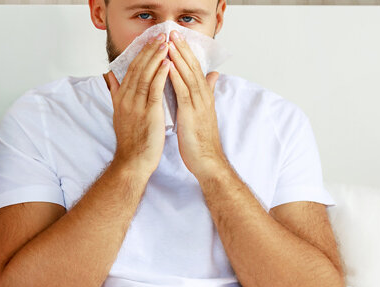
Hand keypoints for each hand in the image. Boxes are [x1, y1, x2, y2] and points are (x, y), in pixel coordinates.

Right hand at [103, 32, 172, 175]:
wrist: (132, 161)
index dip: (141, 53)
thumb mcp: (119, 113)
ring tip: (166, 43)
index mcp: (121, 98)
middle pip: (137, 68)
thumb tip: (110, 77)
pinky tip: (167, 63)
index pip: (130, 69)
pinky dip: (160, 74)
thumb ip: (115, 93)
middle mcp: (126, 99)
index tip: (150, 40)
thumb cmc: (131, 140)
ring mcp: (136, 106)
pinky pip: (154, 89)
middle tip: (160, 35)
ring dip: (156, 57)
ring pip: (145, 75)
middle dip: (149, 50)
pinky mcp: (149, 113)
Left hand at [167, 30, 227, 180]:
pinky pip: (182, 91)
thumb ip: (205, 93)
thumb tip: (212, 76)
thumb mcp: (202, 113)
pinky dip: (175, 77)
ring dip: (178, 58)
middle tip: (172, 33)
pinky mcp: (191, 113)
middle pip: (192, 67)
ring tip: (169, 43)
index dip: (186, 54)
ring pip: (188, 76)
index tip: (176, 40)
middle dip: (182, 49)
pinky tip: (167, 66)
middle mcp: (202, 97)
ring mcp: (198, 104)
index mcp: (203, 96)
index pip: (194, 69)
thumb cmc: (200, 140)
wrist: (206, 160)